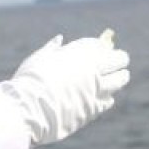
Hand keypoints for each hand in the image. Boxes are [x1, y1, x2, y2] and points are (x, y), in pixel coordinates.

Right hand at [0, 29, 129, 144]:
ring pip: (119, 81)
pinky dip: (108, 96)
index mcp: (79, 53)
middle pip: (118, 60)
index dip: (102, 46)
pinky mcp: (93, 109)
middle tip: (120, 60)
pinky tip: (105, 95)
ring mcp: (95, 90)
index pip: (100, 45)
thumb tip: (60, 39)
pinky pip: (108, 101)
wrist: (28, 109)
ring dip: (121, 77)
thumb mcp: (38, 58)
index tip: (102, 48)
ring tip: (121, 76)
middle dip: (120, 59)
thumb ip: (52, 49)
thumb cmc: (29, 80)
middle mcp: (92, 70)